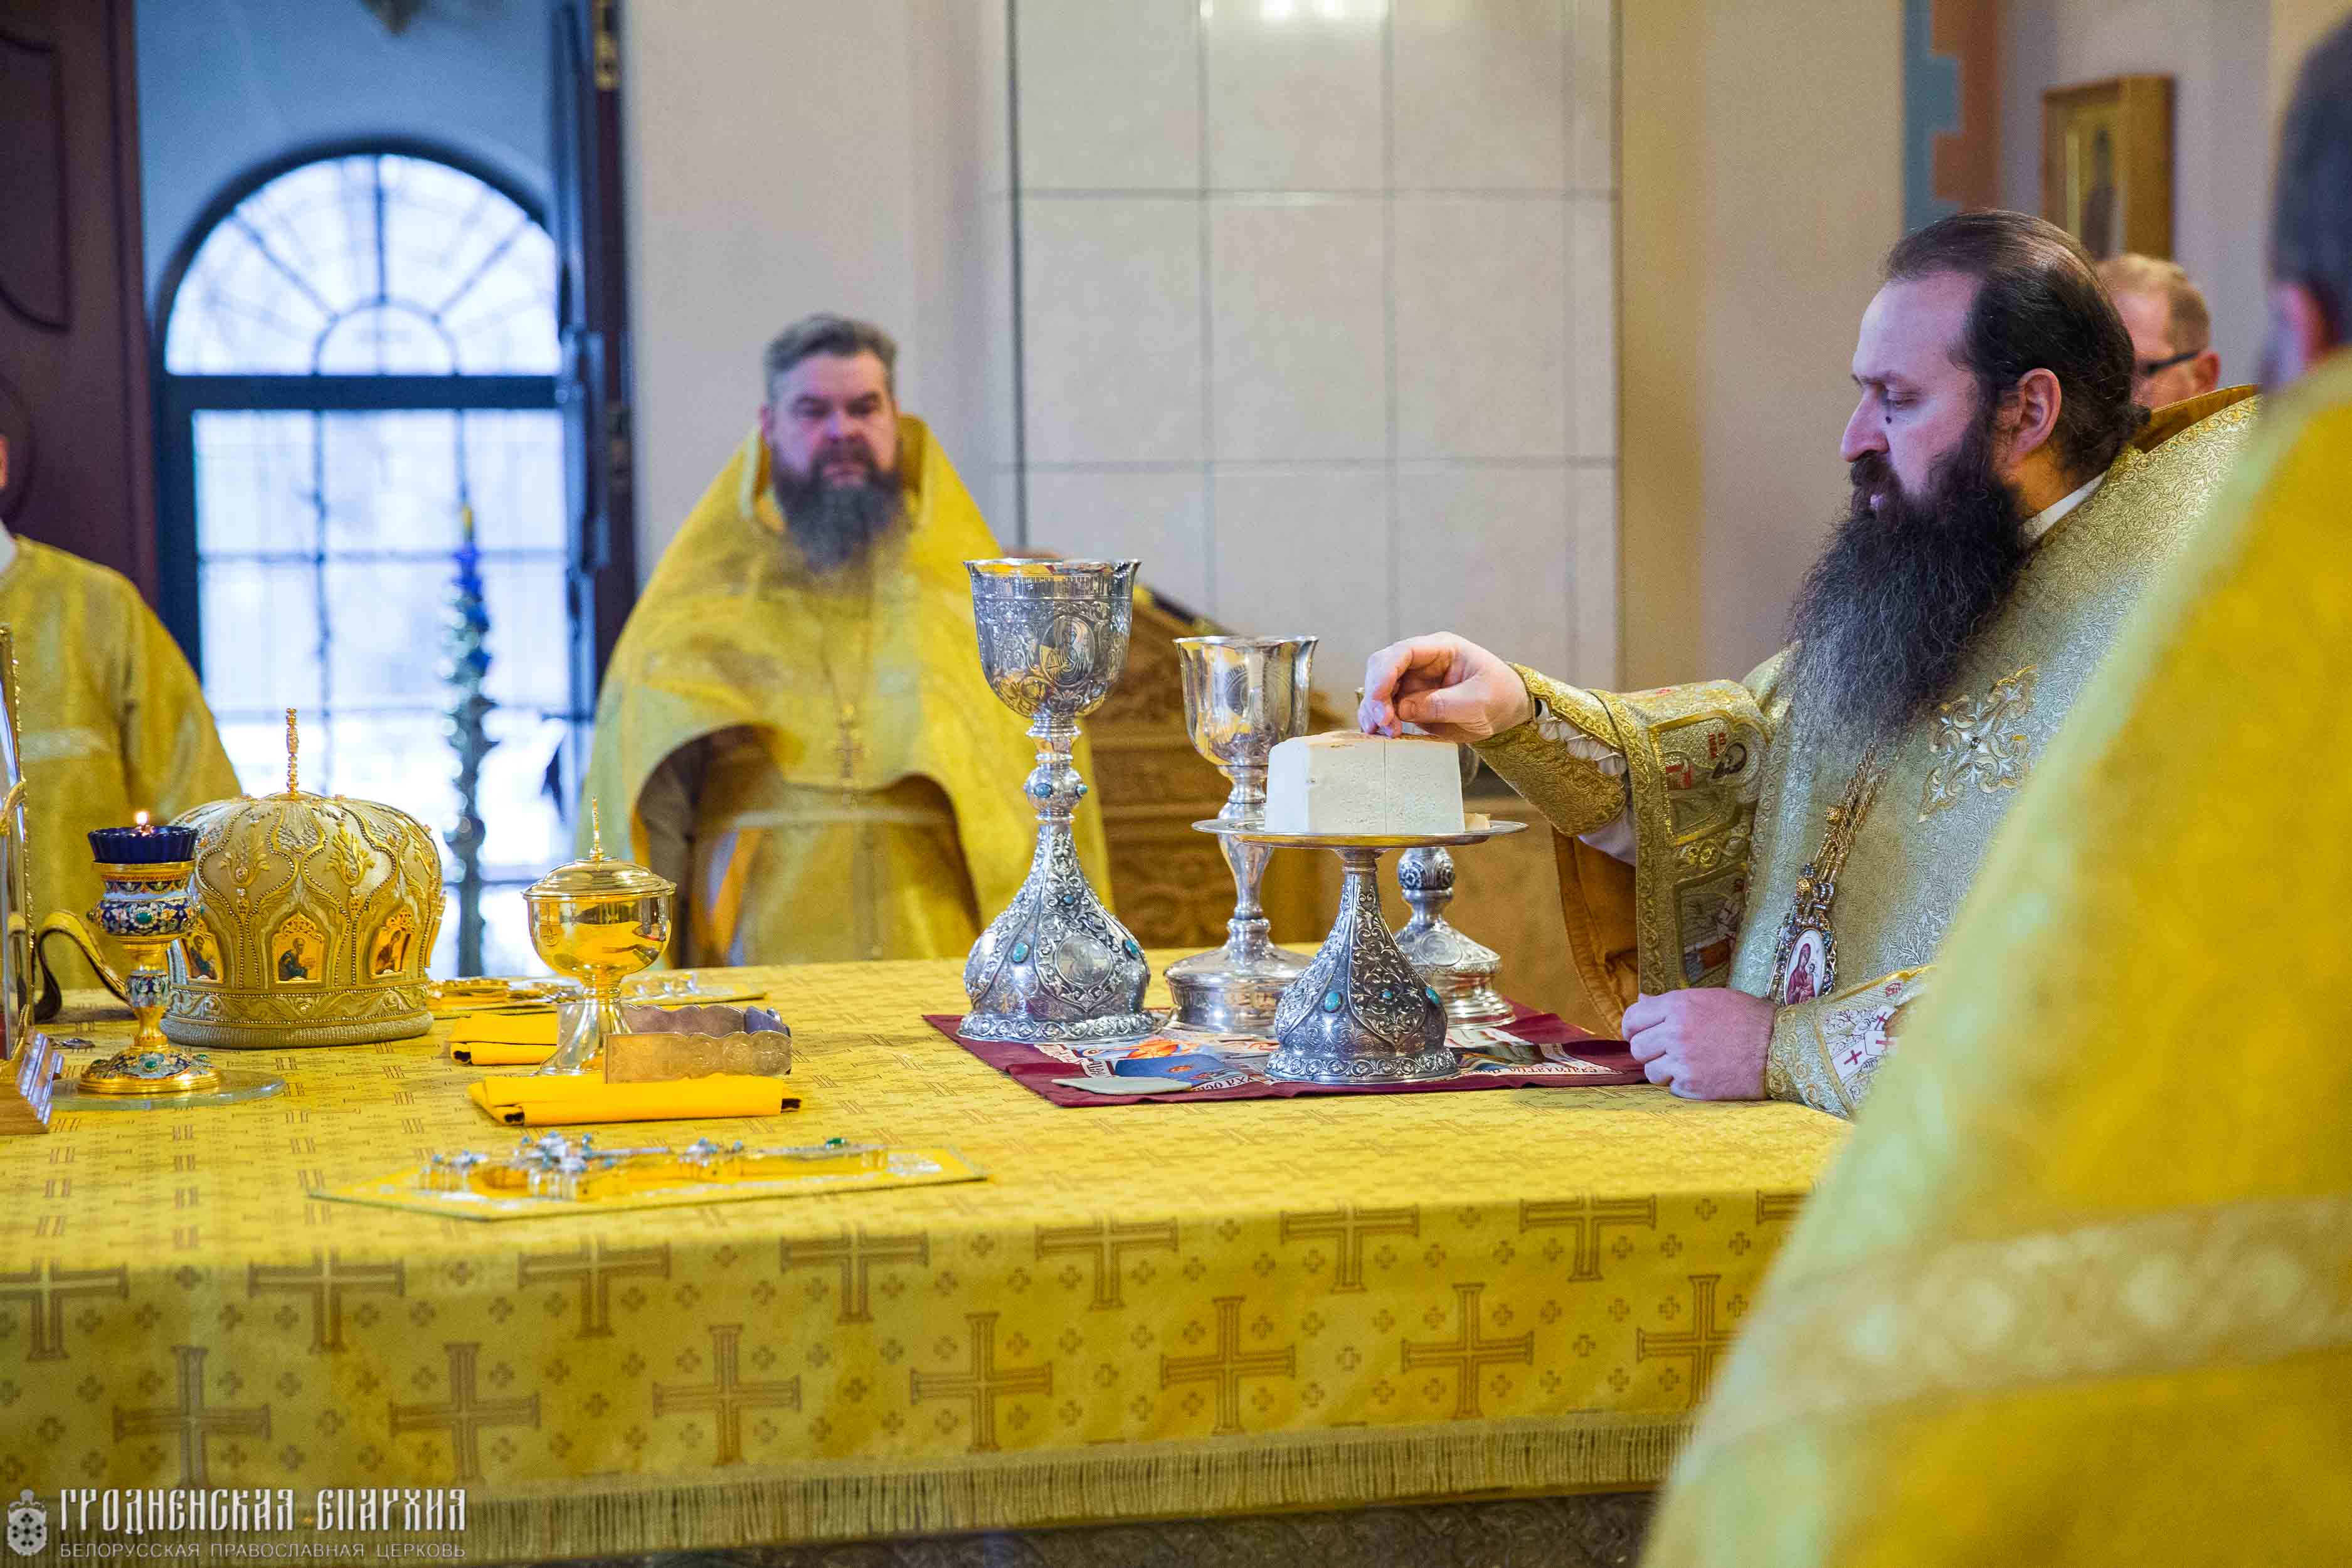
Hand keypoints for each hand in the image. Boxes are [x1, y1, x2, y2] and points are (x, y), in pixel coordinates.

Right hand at [1357, 634, 1534, 741]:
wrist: (1508, 710)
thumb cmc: (1500, 696)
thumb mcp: (1478, 702)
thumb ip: (1442, 704)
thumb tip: (1402, 709)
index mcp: (1440, 649)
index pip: (1402, 652)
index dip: (1385, 674)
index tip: (1380, 701)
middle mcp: (1421, 662)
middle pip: (1382, 669)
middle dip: (1376, 695)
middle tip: (1382, 723)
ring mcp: (1413, 682)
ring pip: (1378, 691)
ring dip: (1374, 712)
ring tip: (1382, 733)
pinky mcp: (1411, 702)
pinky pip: (1386, 709)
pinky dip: (1379, 722)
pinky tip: (1382, 735)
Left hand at [1622, 988, 1774, 1099]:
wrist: (1779, 1047)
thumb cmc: (1747, 1019)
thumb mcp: (1709, 999)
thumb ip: (1671, 1003)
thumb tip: (1641, 1001)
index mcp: (1678, 1006)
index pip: (1632, 1018)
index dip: (1632, 1028)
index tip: (1637, 1034)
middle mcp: (1676, 1033)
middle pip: (1637, 1048)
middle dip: (1648, 1051)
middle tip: (1665, 1051)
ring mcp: (1684, 1061)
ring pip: (1651, 1071)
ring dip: (1664, 1071)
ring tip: (1688, 1064)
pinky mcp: (1694, 1086)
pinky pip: (1672, 1088)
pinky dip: (1683, 1085)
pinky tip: (1704, 1075)